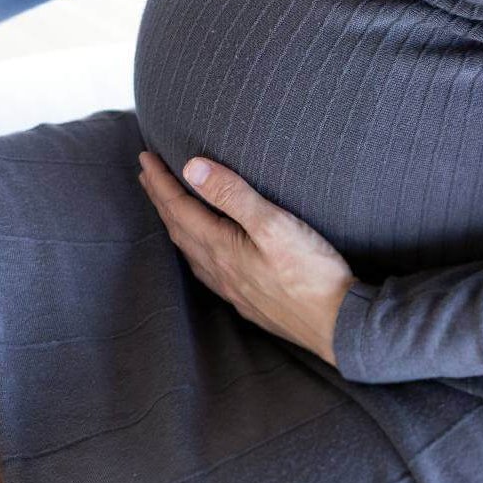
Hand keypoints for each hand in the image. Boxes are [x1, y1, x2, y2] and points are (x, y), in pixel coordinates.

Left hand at [137, 150, 356, 366]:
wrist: (337, 325)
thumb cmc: (311, 273)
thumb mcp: (273, 224)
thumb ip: (232, 195)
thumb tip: (192, 168)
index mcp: (220, 247)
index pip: (178, 207)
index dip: (160, 181)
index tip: (145, 158)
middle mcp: (218, 269)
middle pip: (178, 228)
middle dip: (160, 199)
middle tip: (146, 175)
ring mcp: (231, 288)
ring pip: (189, 250)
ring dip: (174, 223)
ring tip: (166, 207)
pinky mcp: (247, 300)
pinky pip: (205, 269)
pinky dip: (193, 248)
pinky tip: (201, 251)